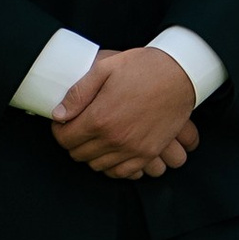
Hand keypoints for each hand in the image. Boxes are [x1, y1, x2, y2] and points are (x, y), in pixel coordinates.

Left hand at [53, 43, 202, 177]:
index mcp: (100, 118)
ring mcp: (133, 149)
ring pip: (98, 166)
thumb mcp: (105, 68)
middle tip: (79, 127)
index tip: (64, 121)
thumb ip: (78, 93)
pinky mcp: (149, 153)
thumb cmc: (142, 67)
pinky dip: (112, 165)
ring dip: (91, 154)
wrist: (181, 74)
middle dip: (73, 142)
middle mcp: (114, 139)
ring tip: (96, 137)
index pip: (64, 139)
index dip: (59, 130)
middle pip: (78, 154)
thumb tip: (58, 115)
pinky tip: (112, 151)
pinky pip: (122, 172)